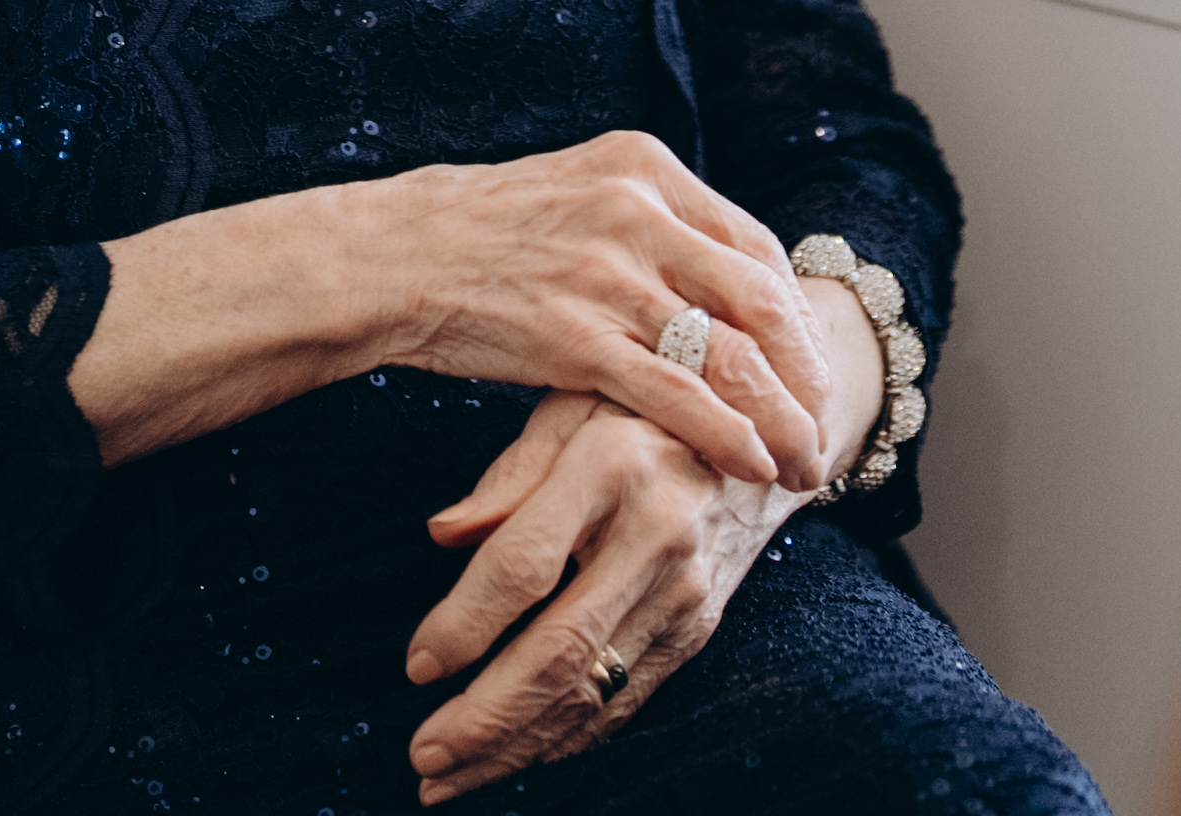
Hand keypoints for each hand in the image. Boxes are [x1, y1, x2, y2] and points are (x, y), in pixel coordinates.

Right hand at [351, 133, 851, 488]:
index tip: (809, 364)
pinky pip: (678, 395)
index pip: (754, 245)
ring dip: (782, 418)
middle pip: (761, 299)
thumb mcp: (576, 190)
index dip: (796, 315)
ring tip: (804, 463)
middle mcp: (638, 210)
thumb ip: (647, 218)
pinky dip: (728, 435)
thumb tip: (715, 265)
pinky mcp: (576, 336)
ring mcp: (608, 273)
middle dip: (806, 372)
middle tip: (824, 422)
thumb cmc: (478, 231)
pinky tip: (753, 467)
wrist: (391, 255)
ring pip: (732, 354)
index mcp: (644, 165)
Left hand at [401, 363, 814, 800]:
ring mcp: (684, 592)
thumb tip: (442, 534)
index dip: (466, 622)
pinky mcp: (696, 629)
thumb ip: (510, 472)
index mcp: (612, 465)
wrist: (763, 433)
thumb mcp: (574, 403)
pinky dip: (567, 740)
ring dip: (517, 746)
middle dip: (487, 715)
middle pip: (563, 648)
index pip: (527, 562)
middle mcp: (655, 535)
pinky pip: (626, 699)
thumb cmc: (640, 410)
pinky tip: (515, 756)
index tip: (417, 666)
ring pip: (593, 691)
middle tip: (422, 755)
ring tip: (448, 776)